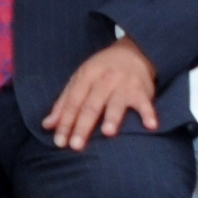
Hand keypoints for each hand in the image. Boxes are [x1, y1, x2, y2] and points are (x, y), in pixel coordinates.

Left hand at [42, 39, 158, 150]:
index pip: (72, 102)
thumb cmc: (102, 71)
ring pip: (117, 103)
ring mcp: (124, 84)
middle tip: (76, 146)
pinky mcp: (143, 90)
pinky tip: (150, 126)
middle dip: (83, 126)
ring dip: (112, 117)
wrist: (133, 51)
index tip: (59, 142)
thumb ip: (63, 103)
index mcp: (86, 76)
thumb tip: (46, 125)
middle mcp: (104, 80)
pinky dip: (149, 114)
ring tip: (107, 133)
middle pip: (91, 105)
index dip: (65, 122)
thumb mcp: (79, 80)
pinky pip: (146, 103)